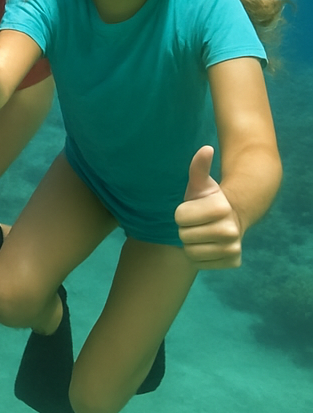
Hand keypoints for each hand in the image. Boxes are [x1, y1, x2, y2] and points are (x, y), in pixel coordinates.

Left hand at [174, 146, 242, 268]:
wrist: (230, 220)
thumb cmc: (208, 200)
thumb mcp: (201, 184)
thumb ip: (199, 166)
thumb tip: (206, 148)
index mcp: (221, 208)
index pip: (179, 217)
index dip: (181, 213)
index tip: (191, 209)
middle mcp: (230, 231)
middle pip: (184, 235)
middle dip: (186, 228)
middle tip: (196, 223)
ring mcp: (233, 249)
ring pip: (191, 251)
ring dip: (191, 243)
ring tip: (201, 234)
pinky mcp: (233, 262)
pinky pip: (200, 263)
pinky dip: (199, 257)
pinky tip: (207, 246)